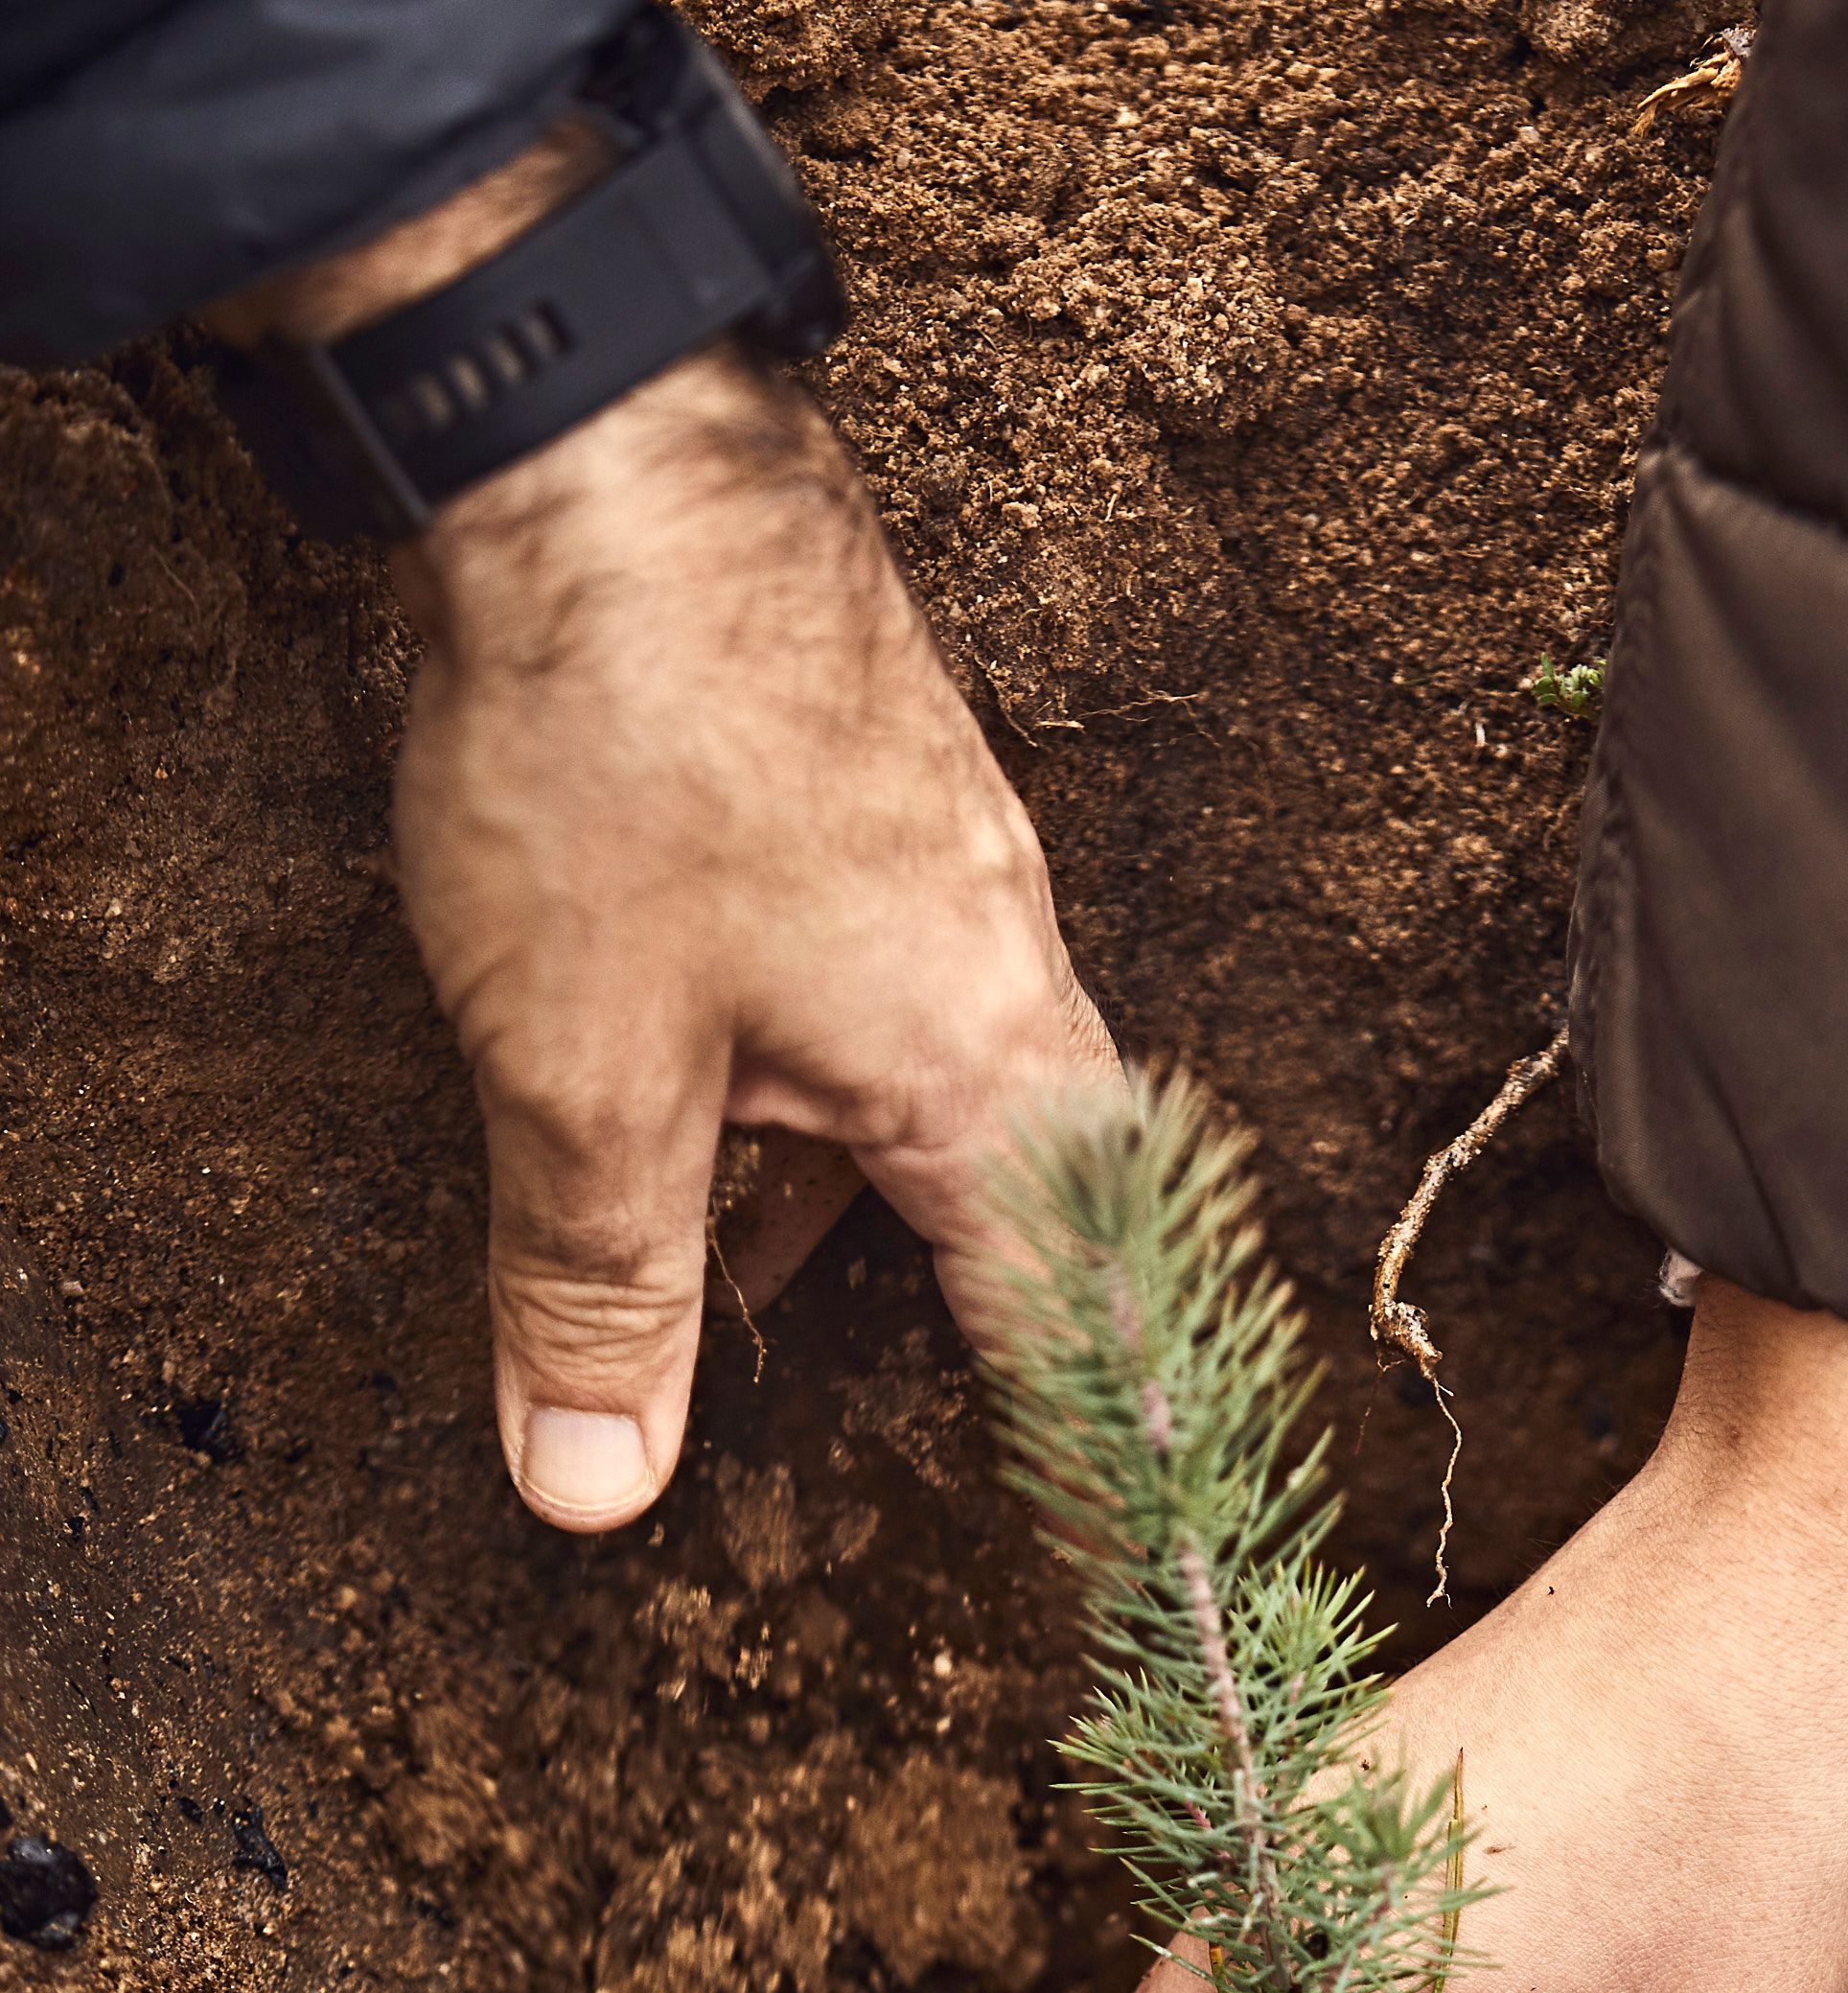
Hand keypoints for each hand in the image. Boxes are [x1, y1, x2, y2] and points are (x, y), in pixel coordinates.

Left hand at [220, 143, 1115, 1533]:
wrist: (597, 440)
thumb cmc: (621, 754)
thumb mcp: (582, 1079)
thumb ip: (604, 1298)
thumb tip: (595, 1495)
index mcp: (990, 1077)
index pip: (1085, 1325)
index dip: (1094, 1457)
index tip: (1121, 1553)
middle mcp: (1013, 970)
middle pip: (1038, 1203)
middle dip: (981, 1315)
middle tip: (962, 1418)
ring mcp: (958, 862)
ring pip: (942, 1083)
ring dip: (856, 1186)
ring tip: (747, 1261)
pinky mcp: (885, 783)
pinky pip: (886, 982)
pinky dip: (814, 1072)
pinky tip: (703, 1076)